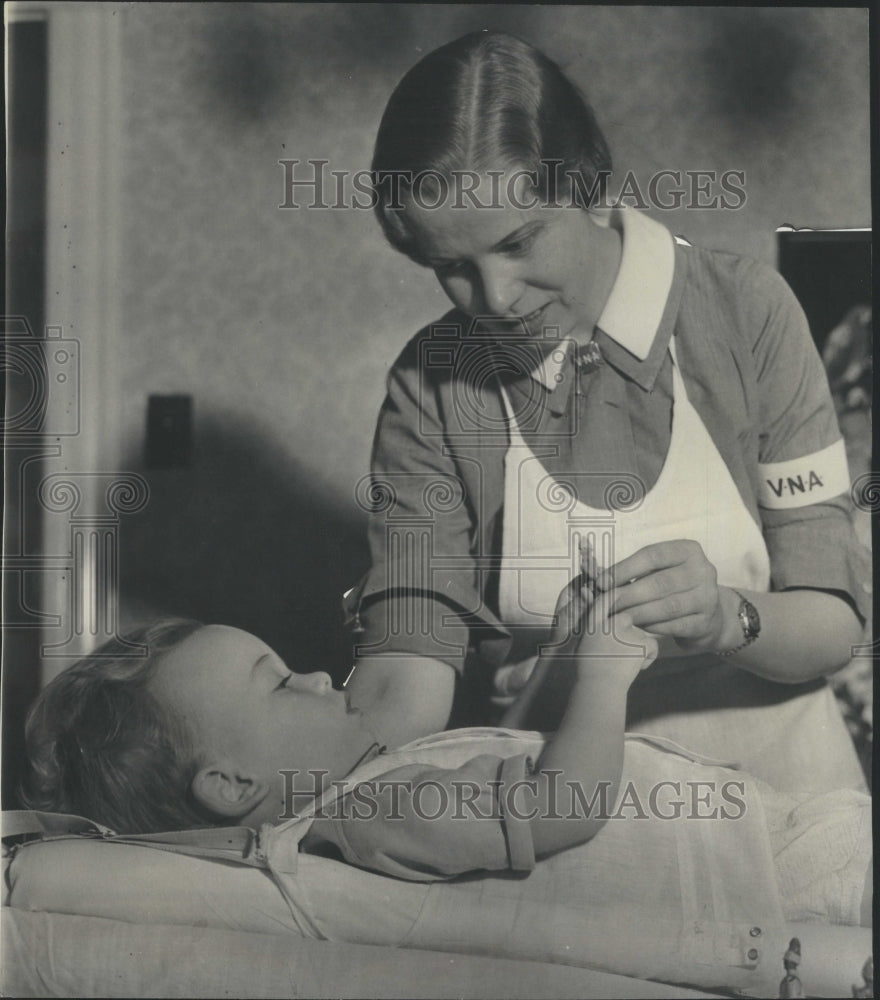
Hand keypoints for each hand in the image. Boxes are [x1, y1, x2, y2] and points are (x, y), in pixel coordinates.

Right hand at [548, 567, 656, 684]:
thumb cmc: (588, 672)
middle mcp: (611, 621)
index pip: (605, 599)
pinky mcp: (642, 642)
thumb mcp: (582, 645)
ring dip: (638, 646)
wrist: (599, 688)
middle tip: (621, 651)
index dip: (615, 594)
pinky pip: (653, 646)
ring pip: (642, 633)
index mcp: (594, 622)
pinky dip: (648, 658)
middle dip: (629, 630)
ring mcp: (628, 630)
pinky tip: (636, 668)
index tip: (621, 592)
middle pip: (628, 617)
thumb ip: (593, 629)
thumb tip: (602, 620)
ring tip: (624, 663)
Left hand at [598, 540, 729, 653]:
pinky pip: (675, 626)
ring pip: (668, 606)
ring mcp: (708, 598)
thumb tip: (598, 577)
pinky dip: (653, 627)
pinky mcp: (706, 622)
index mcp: (689, 550)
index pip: (653, 555)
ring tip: (617, 617)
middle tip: (605, 603)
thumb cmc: (674, 587)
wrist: (710, 615)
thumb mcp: (660, 571)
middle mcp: (703, 571)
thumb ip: (635, 571)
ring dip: (637, 613)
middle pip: (660, 583)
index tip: (602, 581)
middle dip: (628, 594)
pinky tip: (637, 627)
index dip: (625, 568)